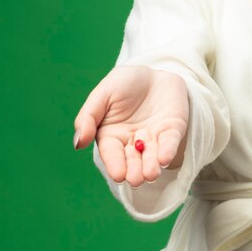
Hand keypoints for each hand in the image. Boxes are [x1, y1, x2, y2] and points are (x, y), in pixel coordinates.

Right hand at [73, 66, 188, 186]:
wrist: (152, 71)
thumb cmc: (123, 84)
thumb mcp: (102, 95)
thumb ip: (88, 117)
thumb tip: (78, 143)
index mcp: (112, 136)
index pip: (112, 154)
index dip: (115, 165)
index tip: (119, 175)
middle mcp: (133, 142)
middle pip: (133, 160)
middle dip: (135, 171)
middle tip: (137, 179)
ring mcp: (154, 137)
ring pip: (152, 155)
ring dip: (152, 166)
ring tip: (151, 174)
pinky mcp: (173, 129)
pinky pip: (171, 141)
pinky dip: (168, 150)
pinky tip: (165, 159)